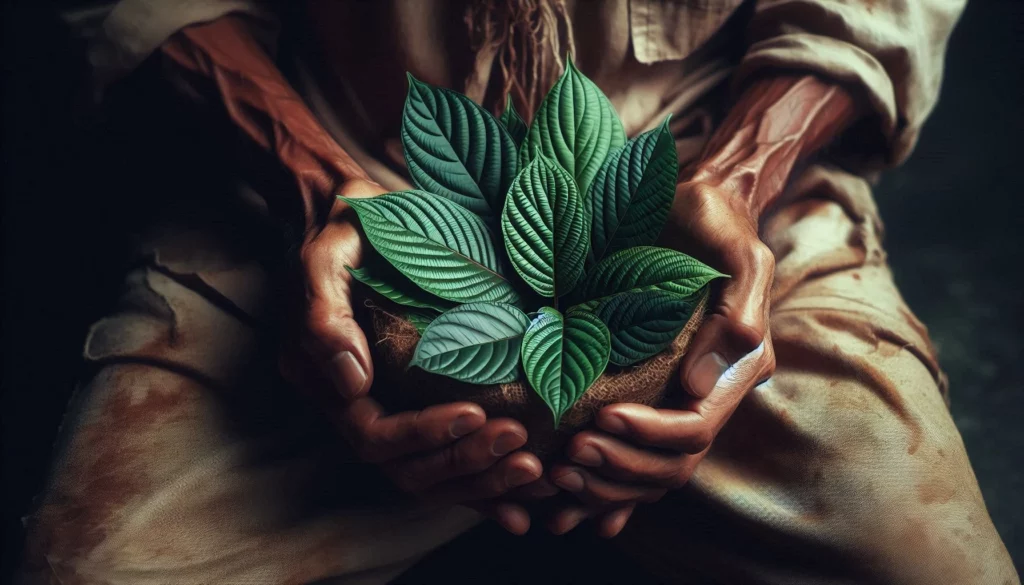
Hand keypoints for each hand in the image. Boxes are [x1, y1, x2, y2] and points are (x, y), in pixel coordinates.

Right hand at [295, 179, 545, 533]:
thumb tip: (353, 381)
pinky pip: (451, 456)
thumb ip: (326, 318)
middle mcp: (358, 407)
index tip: (477, 414)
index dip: (424, 434)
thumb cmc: (341, 233)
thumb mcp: (324, 261)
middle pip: (409, 467)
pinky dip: (485, 485)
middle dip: (465, 463)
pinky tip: (525, 505)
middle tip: (522, 449)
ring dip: (483, 481)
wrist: (353, 215)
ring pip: (434, 472)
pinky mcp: (421, 404)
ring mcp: (391, 409)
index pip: (374, 435)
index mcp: (329, 383)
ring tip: (535, 474)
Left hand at [547, 182, 776, 536]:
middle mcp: (708, 391)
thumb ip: (737, 306)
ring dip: (607, 484)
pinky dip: (604, 483)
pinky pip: (631, 454)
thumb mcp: (737, 248)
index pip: (695, 427)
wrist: (690, 209)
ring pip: (650, 470)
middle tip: (567, 457)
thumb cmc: (714, 220)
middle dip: (621, 466)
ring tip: (559, 477)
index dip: (649, 434)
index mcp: (737, 368)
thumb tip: (699, 382)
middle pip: (671, 463)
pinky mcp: (650, 393)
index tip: (600, 418)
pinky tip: (570, 497)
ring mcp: (678, 397)